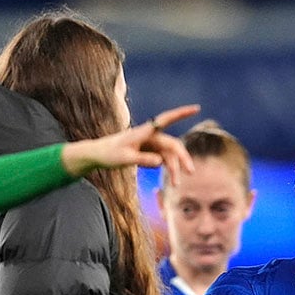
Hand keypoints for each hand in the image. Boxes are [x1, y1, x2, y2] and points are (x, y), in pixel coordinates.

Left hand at [61, 104, 201, 178]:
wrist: (99, 155)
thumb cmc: (109, 154)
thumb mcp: (125, 159)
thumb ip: (143, 160)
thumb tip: (161, 162)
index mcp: (144, 132)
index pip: (166, 120)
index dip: (182, 114)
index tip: (196, 108)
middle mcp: (151, 136)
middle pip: (173, 145)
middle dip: (183, 158)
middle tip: (191, 172)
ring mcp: (151, 144)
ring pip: (170, 155)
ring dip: (175, 169)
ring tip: (176, 185)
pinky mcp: (149, 152)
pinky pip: (164, 160)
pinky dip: (169, 169)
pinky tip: (170, 181)